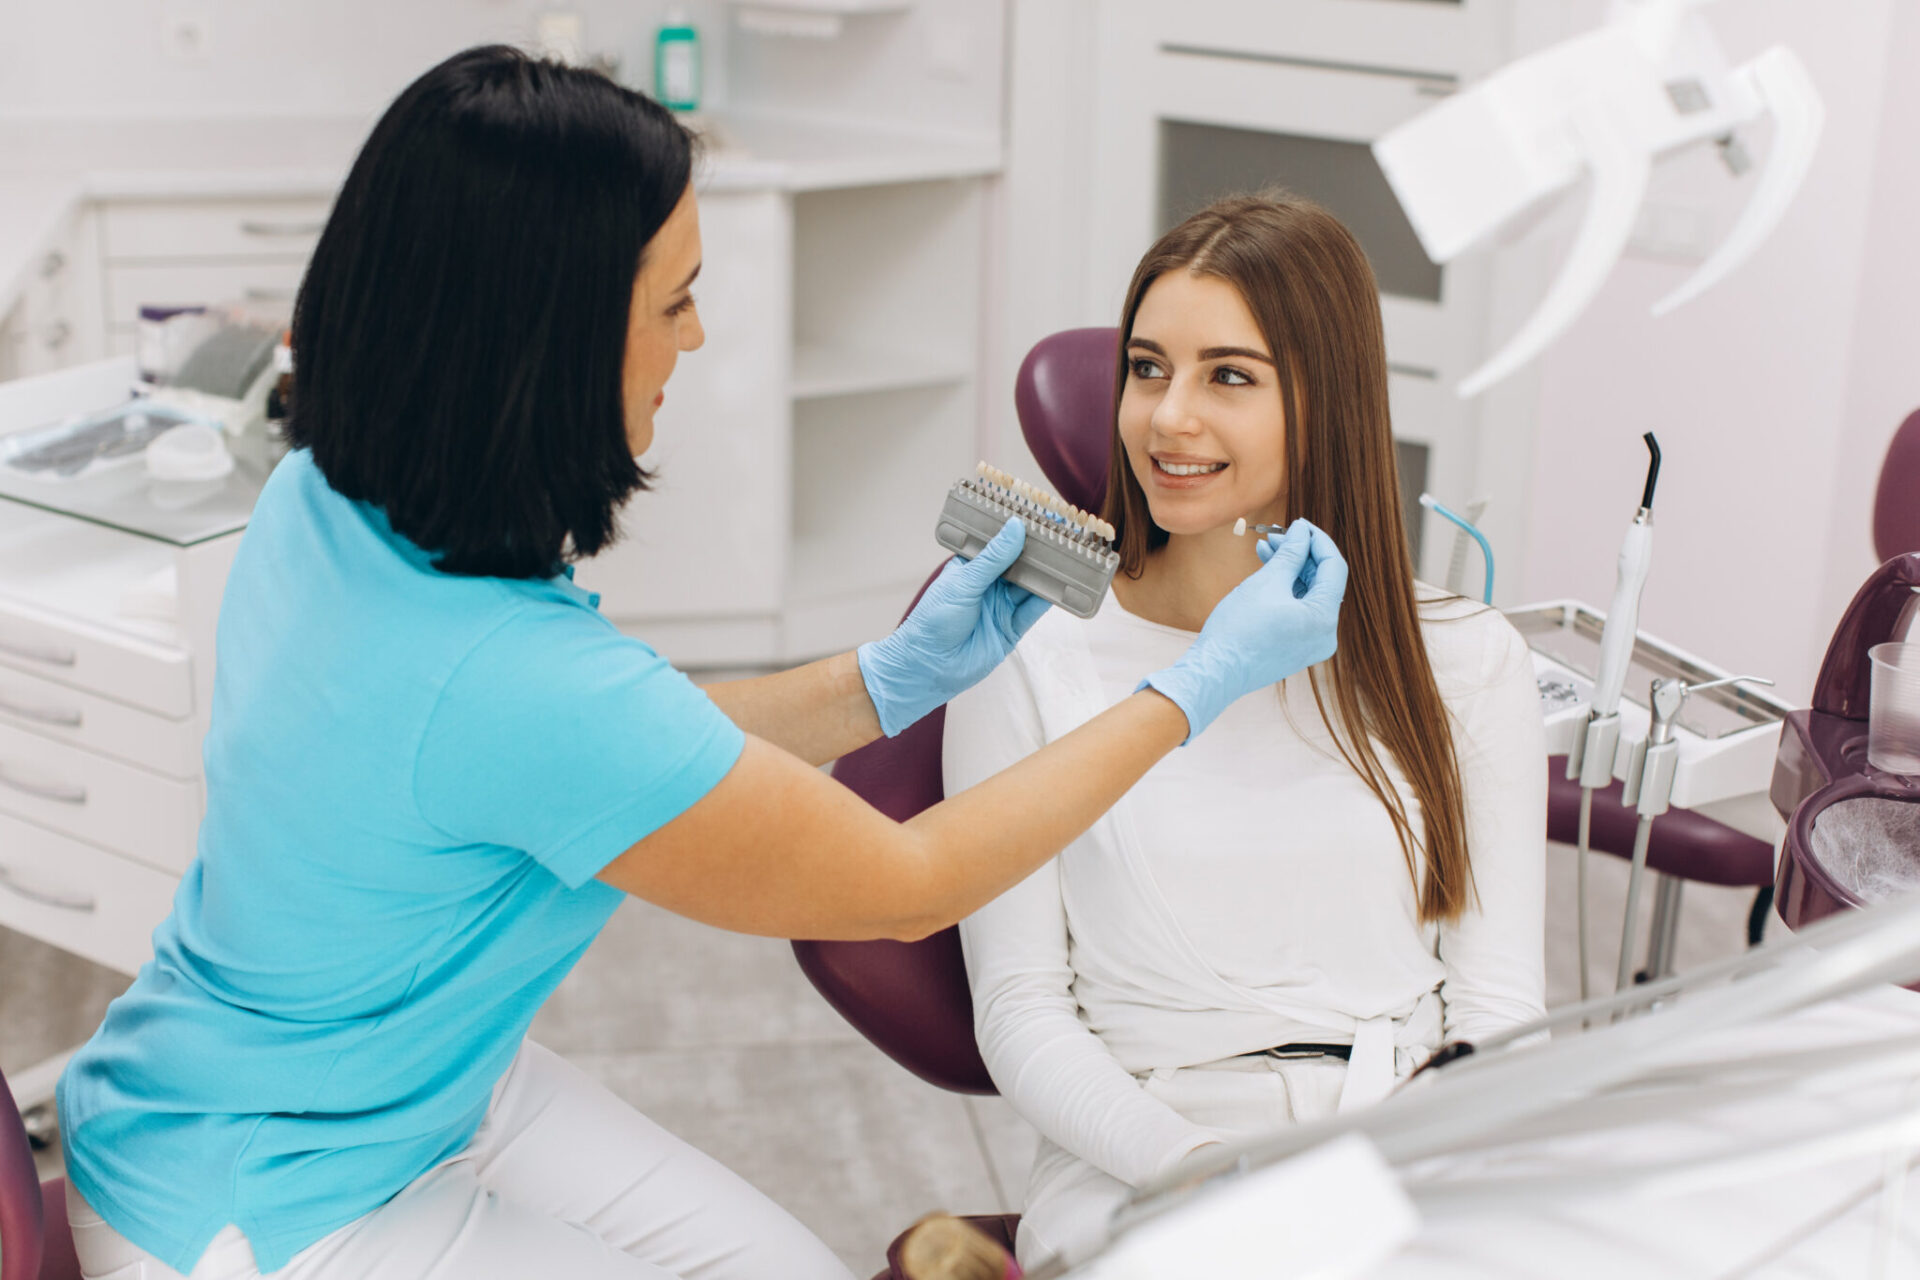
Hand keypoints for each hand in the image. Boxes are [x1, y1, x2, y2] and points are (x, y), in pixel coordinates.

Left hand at [857, 518, 1052, 736]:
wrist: (928, 667)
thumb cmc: (933, 621)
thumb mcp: (963, 583)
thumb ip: (993, 558)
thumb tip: (1016, 527)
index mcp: (971, 568)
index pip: (999, 543)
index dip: (1019, 531)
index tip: (1041, 516)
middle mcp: (989, 585)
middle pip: (1020, 564)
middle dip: (1041, 551)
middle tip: (1065, 535)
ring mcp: (1001, 607)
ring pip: (1031, 586)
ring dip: (1049, 574)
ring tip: (1072, 556)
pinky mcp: (1011, 629)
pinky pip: (1034, 611)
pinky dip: (1050, 599)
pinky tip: (1065, 586)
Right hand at [1140, 519, 1348, 741]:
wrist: (1214, 672)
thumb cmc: (1239, 628)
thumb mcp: (1267, 582)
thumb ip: (1291, 552)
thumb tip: (1302, 530)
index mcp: (1324, 618)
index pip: (1334, 567)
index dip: (1317, 540)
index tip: (1299, 523)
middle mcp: (1325, 634)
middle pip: (1321, 581)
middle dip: (1300, 554)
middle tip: (1276, 534)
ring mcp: (1311, 643)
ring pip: (1307, 594)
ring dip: (1289, 569)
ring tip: (1265, 548)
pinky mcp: (1296, 647)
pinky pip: (1297, 610)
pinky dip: (1284, 590)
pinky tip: (1265, 570)